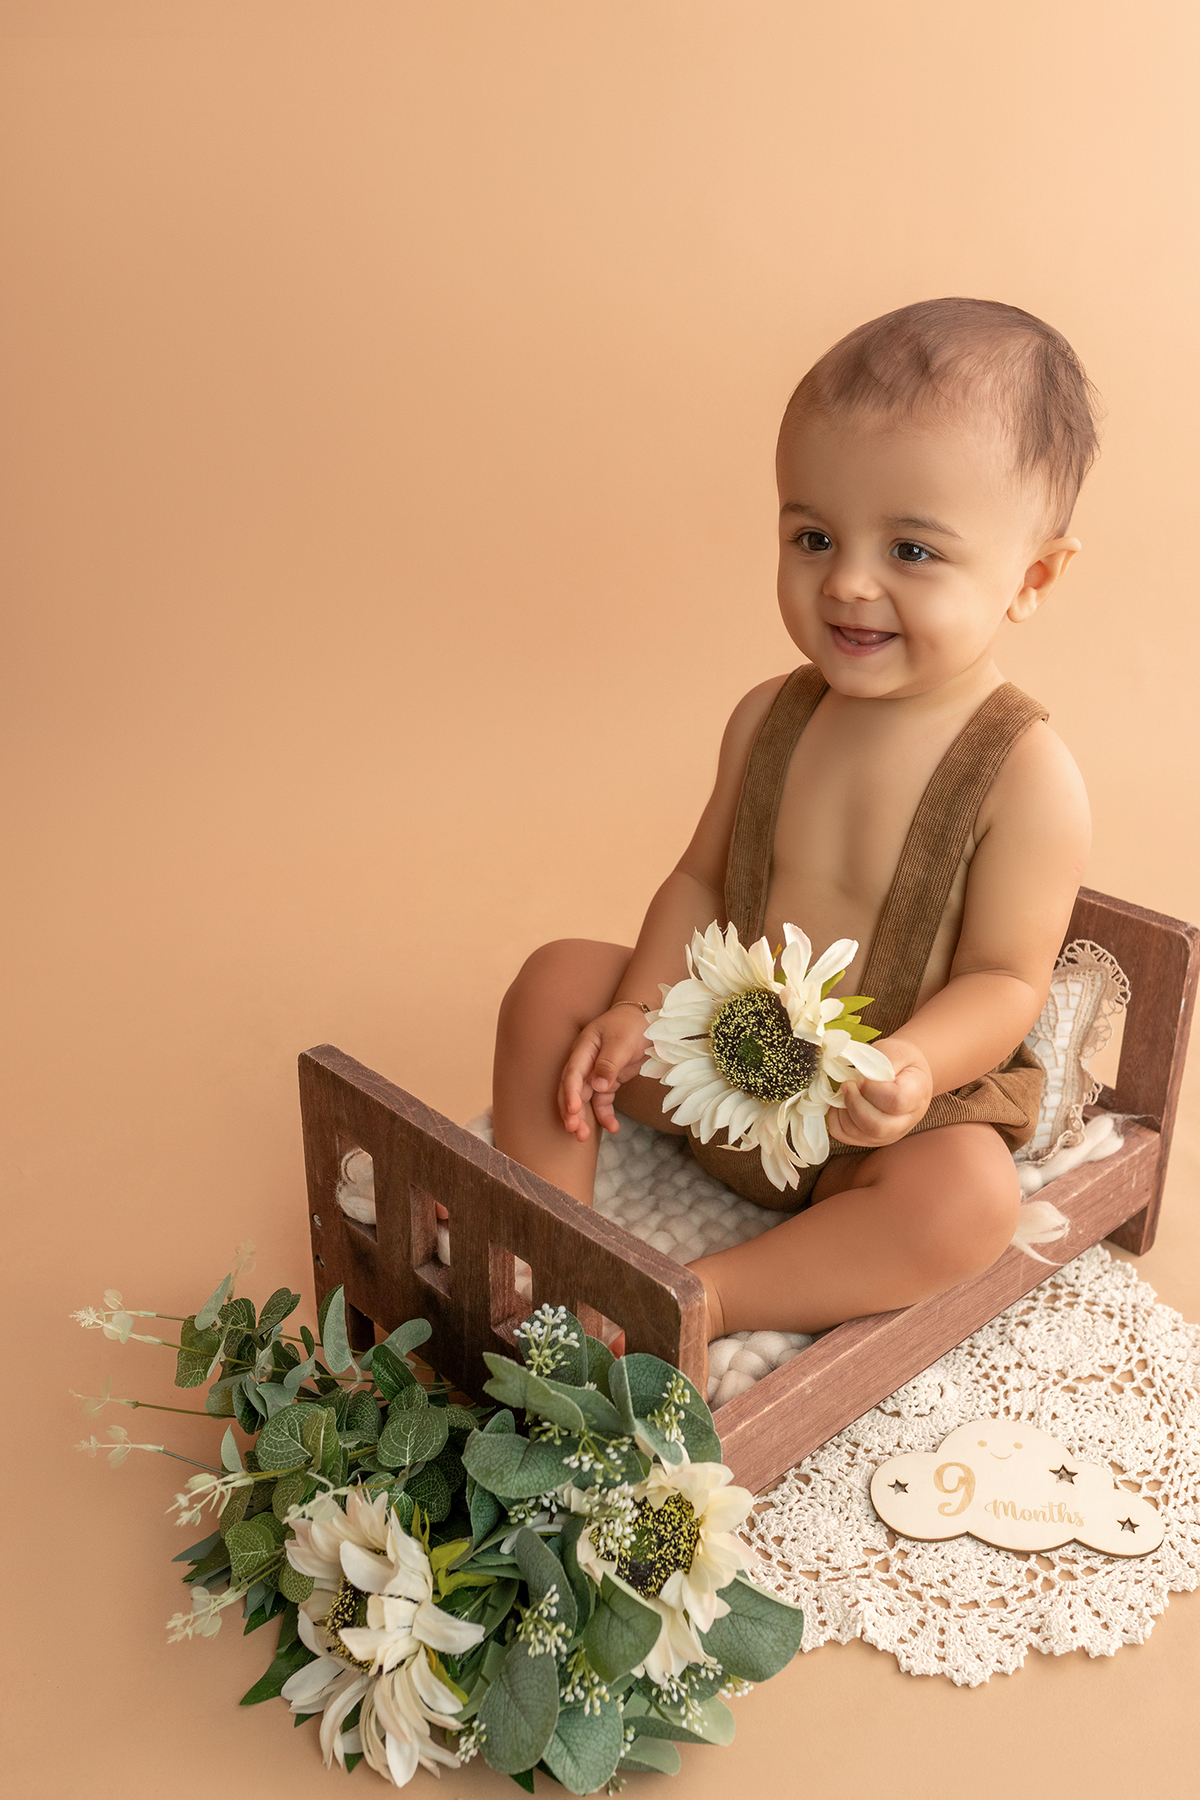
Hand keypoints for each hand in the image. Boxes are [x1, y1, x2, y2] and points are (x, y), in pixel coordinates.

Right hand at [558, 1007, 650, 1142]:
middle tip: (574, 1131)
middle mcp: (585, 1062)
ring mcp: (595, 1072)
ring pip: (584, 1099)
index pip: (573, 1074)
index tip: (573, 1111)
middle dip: (571, 1111)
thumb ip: (609, 1063)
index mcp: (584, 1049)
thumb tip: (597, 1085)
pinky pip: (602, 1101)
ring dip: (583, 1118)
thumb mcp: (622, 1041)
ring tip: (583, 1138)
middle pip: (573, 1090)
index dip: (571, 1094)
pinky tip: (613, 1128)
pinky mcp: (608, 1080)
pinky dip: (605, 1115)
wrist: (646, 1019)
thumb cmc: (631, 1025)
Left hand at [826, 1036, 932, 1148]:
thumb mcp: (896, 1051)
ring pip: (862, 1134)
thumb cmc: (902, 1061)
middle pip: (878, 1126)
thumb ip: (881, 1062)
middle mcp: (905, 1120)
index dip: (872, 1090)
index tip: (861, 1078)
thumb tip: (859, 1077)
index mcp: (916, 1094)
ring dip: (844, 1112)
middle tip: (847, 1084)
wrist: (907, 1074)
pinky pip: (848, 1137)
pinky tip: (839, 1105)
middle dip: (854, 1104)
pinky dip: (836, 1121)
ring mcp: (889, 1133)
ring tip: (844, 1093)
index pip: (895, 1101)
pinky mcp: (872, 1138)